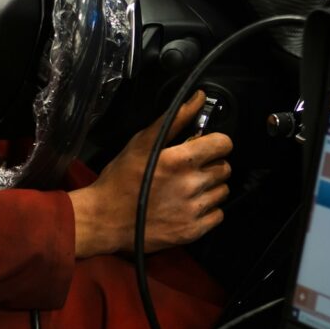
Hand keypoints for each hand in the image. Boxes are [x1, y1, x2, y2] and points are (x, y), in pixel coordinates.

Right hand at [69, 90, 232, 257]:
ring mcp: (193, 210)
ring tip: (188, 188)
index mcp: (180, 160)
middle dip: (211, 165)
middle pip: (225, 168)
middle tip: (191, 169)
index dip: (215, 143)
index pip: (224, 144)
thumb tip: (200, 97)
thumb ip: (176, 118)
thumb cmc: (121, 178)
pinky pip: (218, 215)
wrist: (104, 219)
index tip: (205, 147)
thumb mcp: (142, 142)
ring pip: (223, 191)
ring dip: (210, 188)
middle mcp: (191, 185)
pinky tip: (188, 206)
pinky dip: (207, 210)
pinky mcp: (193, 231)